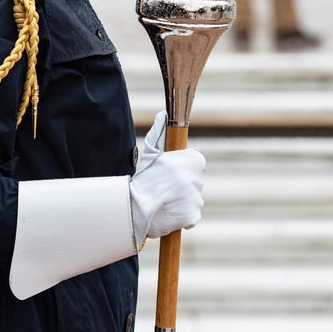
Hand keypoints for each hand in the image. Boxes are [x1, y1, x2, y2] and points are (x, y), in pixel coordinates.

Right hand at [129, 111, 205, 245]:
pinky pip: (192, 215)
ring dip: (182, 199)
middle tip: (164, 187)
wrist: (135, 209)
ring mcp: (196, 198)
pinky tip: (169, 212)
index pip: (195, 160)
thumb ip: (159, 133)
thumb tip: (163, 115)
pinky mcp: (193, 216)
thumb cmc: (142, 178)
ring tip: (163, 201)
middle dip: (182, 183)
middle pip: (194, 180)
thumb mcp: (150, 153)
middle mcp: (197, 179)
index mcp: (192, 161)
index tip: (172, 171)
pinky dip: (183, 216)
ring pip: (193, 198)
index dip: (184, 165)